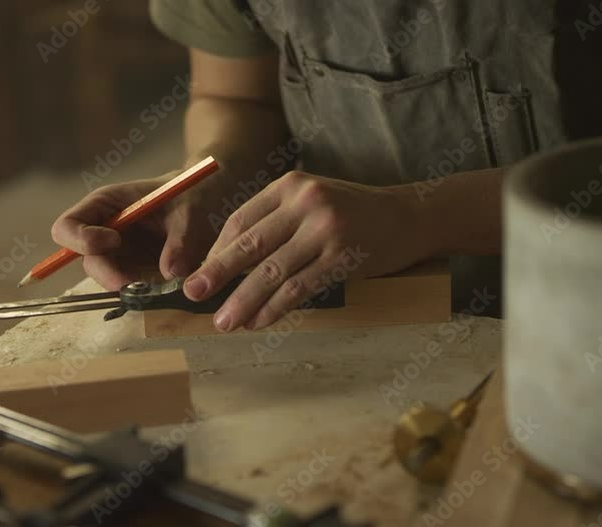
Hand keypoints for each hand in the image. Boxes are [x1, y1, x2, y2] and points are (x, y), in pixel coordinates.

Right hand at [50, 170, 222, 289]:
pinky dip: (142, 290)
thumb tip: (171, 273)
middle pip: (86, 259)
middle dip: (108, 274)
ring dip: (127, 286)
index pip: (68, 226)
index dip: (81, 239)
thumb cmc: (193, 193)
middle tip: (138, 285)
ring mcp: (118, 251)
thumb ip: (181, 240)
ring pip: (106, 277)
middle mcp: (105, 229)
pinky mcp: (134, 267)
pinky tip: (162, 287)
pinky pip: (128, 285)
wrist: (208, 199)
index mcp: (106, 204)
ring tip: (157, 286)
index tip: (115, 241)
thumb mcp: (190, 212)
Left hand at [183, 170, 431, 331]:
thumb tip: (228, 261)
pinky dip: (274, 308)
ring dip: (243, 300)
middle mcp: (304, 203)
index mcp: (289, 186)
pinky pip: (298, 287)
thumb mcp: (311, 202)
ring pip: (271, 271)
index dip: (217, 251)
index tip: (202, 275)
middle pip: (249, 244)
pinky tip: (259, 322)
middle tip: (192, 294)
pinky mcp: (342, 257)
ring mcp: (324, 230)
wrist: (409, 216)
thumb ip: (276, 223)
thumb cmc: (353, 213)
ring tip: (223, 322)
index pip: (241, 221)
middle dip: (217, 273)